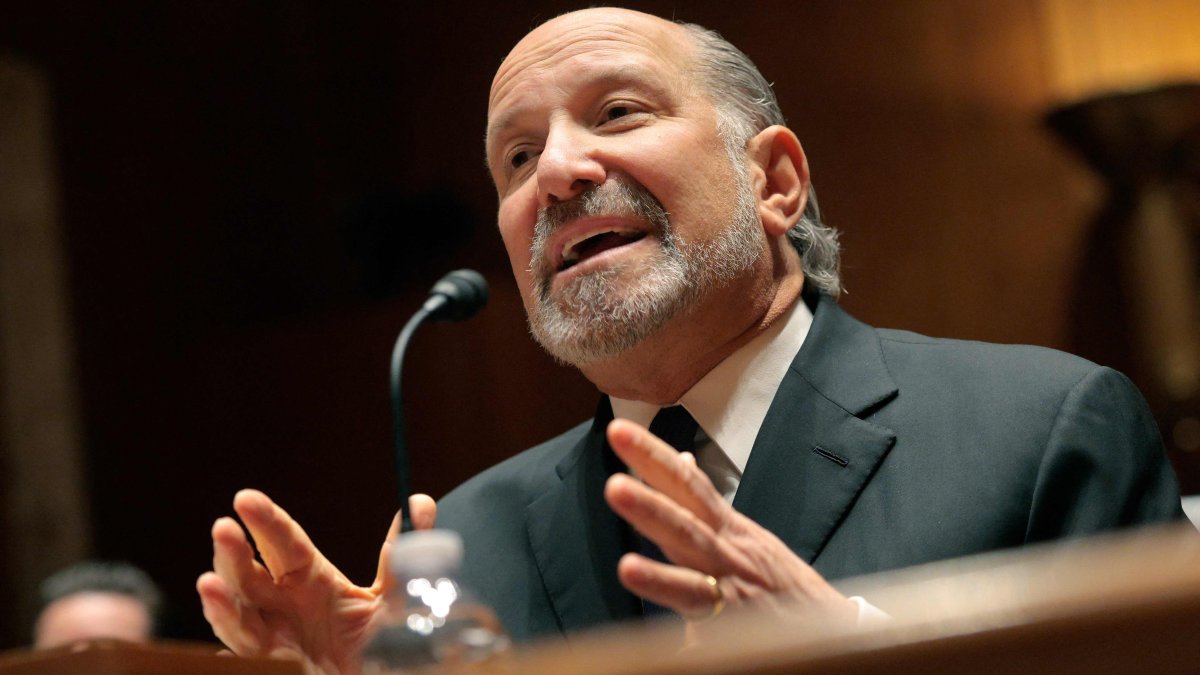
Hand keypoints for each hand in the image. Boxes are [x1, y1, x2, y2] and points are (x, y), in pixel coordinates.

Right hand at [197, 489, 436, 673]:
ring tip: (208, 584)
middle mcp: (285, 604)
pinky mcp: (278, 666)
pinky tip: (219, 644)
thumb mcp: (395, 593)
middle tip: (224, 528)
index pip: (284, 542)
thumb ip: (402, 552)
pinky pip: (249, 657)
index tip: (246, 498)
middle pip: (251, 575)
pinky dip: (231, 648)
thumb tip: (420, 500)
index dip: (265, 520)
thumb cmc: (380, 637)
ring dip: (222, 603)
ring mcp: (277, 638)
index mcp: (310, 578)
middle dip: (234, 553)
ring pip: (239, 618)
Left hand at [603, 419, 856, 637]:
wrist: (834, 628)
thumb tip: (680, 459)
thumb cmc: (777, 580)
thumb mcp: (745, 532)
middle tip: (614, 487)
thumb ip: (705, 502)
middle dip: (650, 507)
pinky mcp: (738, 637)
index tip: (618, 431)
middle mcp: (730, 559)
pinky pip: (709, 642)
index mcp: (727, 530)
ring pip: (693, 587)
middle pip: (687, 529)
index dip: (653, 458)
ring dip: (659, 579)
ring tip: (626, 568)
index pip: (687, 486)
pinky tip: (671, 651)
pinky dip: (689, 646)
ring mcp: (734, 600)